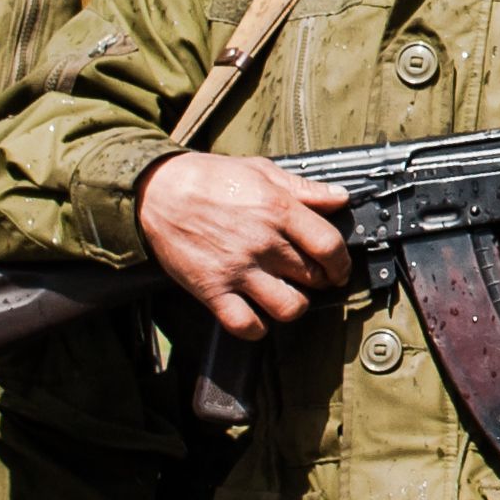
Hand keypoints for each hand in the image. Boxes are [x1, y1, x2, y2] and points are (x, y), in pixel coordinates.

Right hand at [139, 151, 350, 338]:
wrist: (158, 192)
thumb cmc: (210, 179)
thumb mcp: (262, 171)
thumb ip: (304, 188)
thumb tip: (340, 198)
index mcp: (278, 210)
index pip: (329, 246)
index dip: (342, 262)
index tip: (339, 268)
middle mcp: (262, 243)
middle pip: (313, 277)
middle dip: (320, 281)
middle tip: (312, 278)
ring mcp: (237, 270)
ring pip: (288, 307)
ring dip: (294, 305)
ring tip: (288, 295)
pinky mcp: (212, 290)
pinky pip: (245, 325)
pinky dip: (257, 328)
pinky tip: (258, 315)